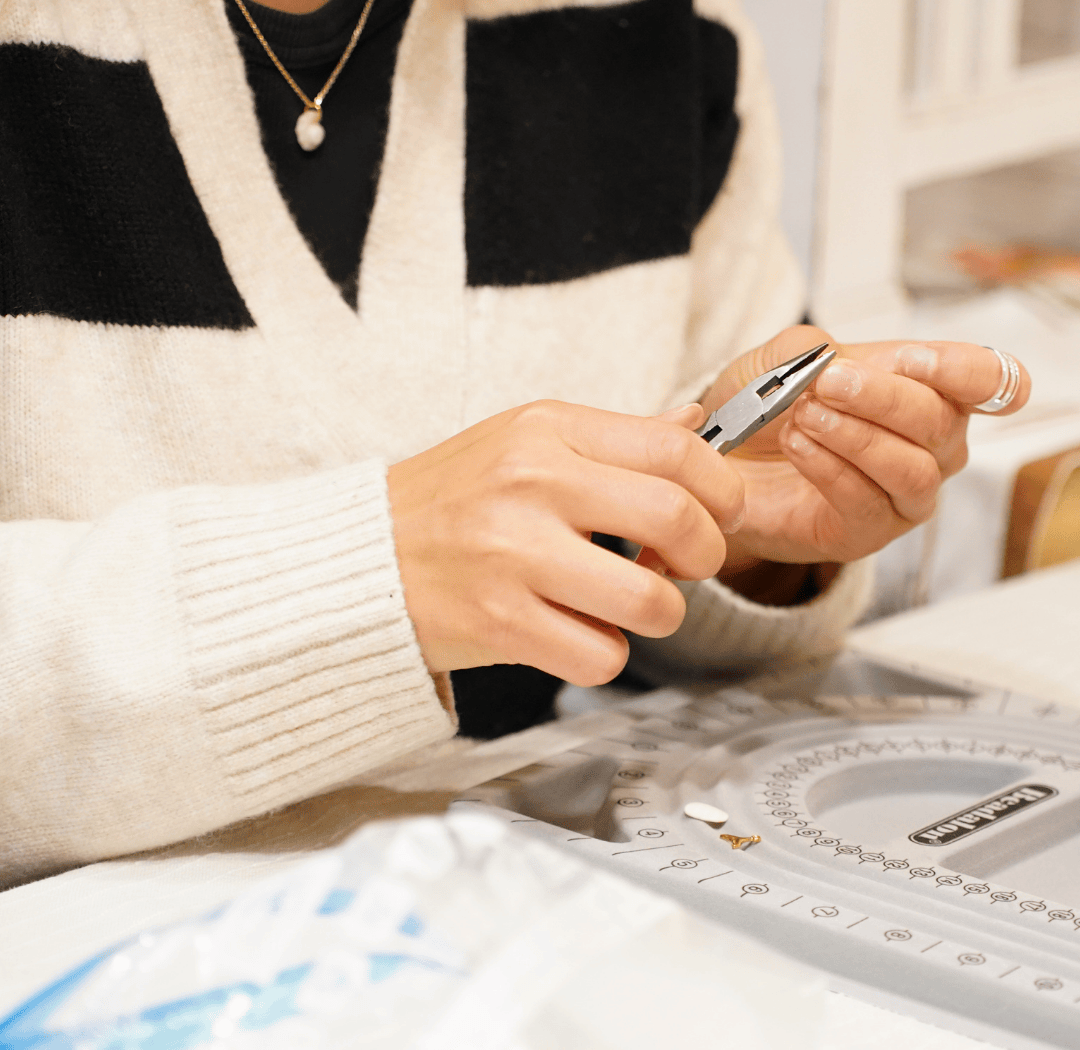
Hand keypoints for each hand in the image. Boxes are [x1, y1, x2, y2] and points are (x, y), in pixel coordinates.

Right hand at [386, 401, 743, 685]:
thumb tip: (695, 425)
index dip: (721, 489)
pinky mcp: (500, 622)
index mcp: (547, 430)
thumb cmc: (451, 501)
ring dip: (659, 613)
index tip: (718, 514)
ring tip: (627, 603)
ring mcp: (514, 555)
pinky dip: (603, 652)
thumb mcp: (526, 441)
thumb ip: (614, 439)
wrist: (358, 561)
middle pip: (676, 518)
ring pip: (651, 600)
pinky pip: (602, 654)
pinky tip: (574, 631)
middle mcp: (532, 484)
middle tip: (685, 566)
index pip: (676, 448)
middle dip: (705, 555)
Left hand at [704, 325, 1028, 575]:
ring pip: (913, 469)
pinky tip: (798, 446)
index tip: (917, 360)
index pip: (992, 380)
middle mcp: (934, 446)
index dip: (972, 371)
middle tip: (828, 383)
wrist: (723, 464)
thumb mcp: (782, 359)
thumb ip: (813, 349)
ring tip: (806, 417)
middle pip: (942, 422)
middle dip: (884, 397)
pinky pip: (867, 502)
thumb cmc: (769, 408)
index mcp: (932, 389)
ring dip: (857, 436)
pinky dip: (829, 468)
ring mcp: (906, 494)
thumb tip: (834, 362)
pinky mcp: (870, 532)